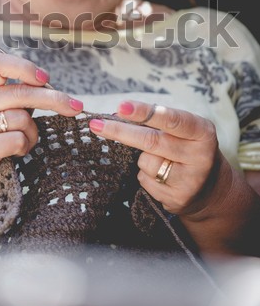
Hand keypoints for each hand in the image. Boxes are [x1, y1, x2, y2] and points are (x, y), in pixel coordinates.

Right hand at [0, 52, 83, 211]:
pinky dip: (24, 147)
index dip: (23, 67)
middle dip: (54, 99)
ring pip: (22, 119)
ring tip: (23, 144)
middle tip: (77, 107)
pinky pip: (17, 139)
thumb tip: (56, 89)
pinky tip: (15, 154)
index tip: (45, 79)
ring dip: (32, 134)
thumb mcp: (6, 114)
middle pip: (20, 92)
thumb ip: (22, 98)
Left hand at [88, 100, 219, 215]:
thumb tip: (117, 115)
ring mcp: (189, 180)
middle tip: (96, 125)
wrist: (210, 189)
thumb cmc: (187, 148)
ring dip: (141, 158)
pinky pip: (145, 180)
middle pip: (151, 141)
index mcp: (202, 131)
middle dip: (120, 132)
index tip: (121, 106)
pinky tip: (161, 177)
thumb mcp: (183, 130)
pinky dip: (145, 175)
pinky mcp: (177, 199)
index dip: (144, 112)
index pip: (171, 119)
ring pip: (145, 162)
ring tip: (161, 159)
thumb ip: (157, 122)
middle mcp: (200, 155)